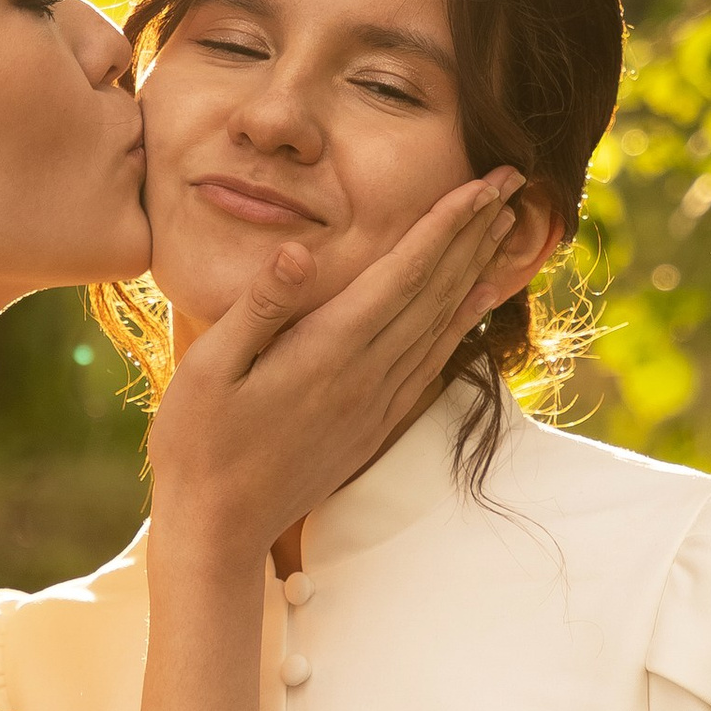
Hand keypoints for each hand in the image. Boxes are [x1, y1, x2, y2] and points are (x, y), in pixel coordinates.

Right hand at [148, 169, 523, 560]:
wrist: (218, 529)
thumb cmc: (199, 443)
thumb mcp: (208, 368)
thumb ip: (259, 307)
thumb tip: (300, 253)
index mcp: (327, 352)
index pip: (403, 273)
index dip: (446, 225)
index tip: (483, 184)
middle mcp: (365, 376)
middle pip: (435, 292)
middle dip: (475, 233)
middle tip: (512, 182)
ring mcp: (375, 404)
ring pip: (441, 325)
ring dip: (476, 272)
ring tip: (506, 229)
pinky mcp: (373, 425)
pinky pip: (430, 364)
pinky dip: (459, 326)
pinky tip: (474, 305)